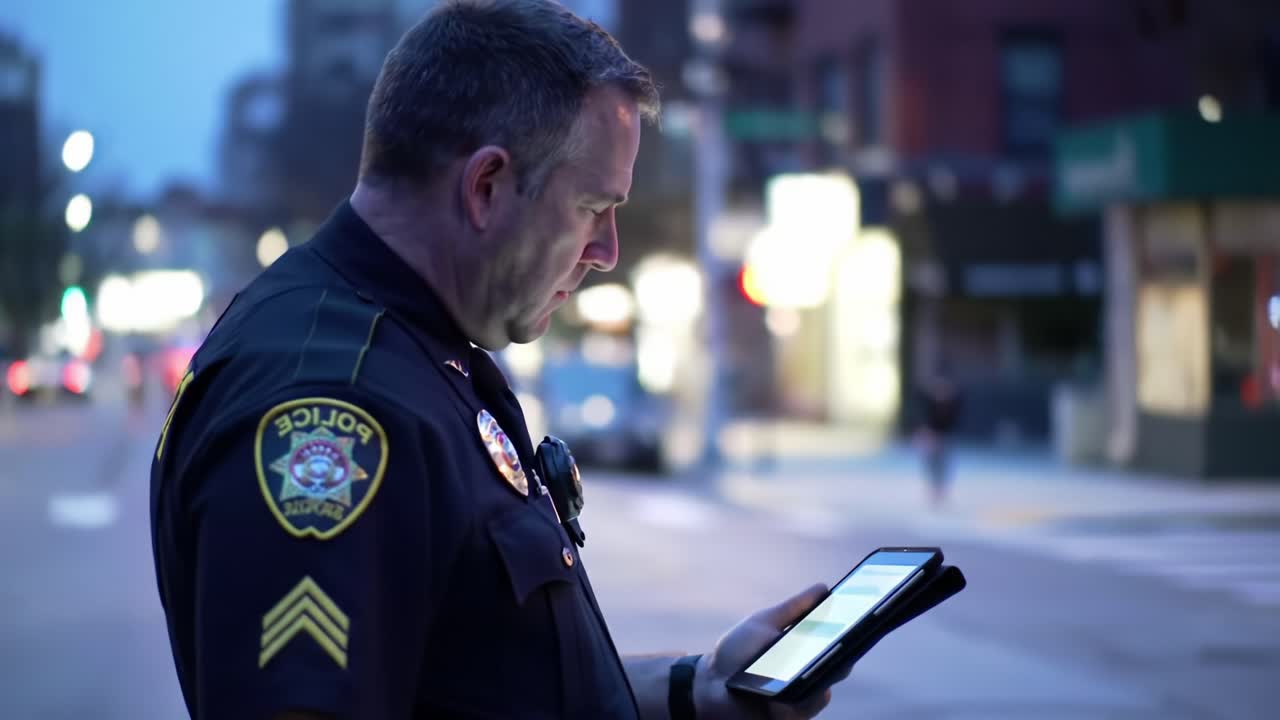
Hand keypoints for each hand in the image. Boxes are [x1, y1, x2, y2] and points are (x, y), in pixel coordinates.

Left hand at [692, 584, 853, 719]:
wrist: (708, 683)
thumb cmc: (736, 652)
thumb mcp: (764, 623)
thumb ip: (793, 608)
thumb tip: (823, 588)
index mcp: (806, 655)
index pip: (839, 646)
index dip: (853, 635)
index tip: (864, 617)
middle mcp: (808, 679)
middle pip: (838, 669)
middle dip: (843, 655)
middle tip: (847, 640)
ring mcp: (799, 702)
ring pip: (821, 692)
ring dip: (813, 678)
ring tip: (803, 665)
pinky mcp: (787, 718)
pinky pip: (800, 710)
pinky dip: (793, 700)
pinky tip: (779, 693)